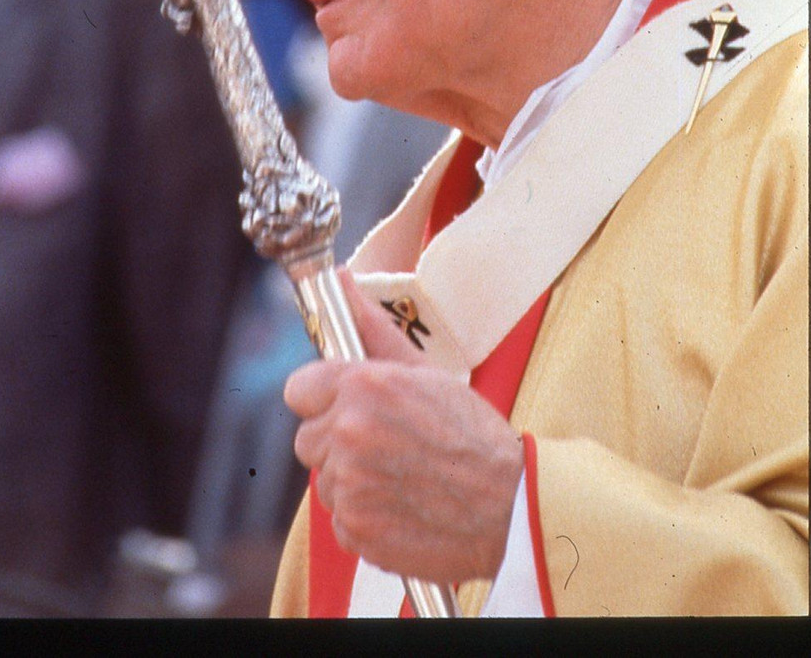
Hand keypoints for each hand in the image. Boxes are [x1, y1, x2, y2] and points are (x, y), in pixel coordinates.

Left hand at [284, 268, 523, 585]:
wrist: (511, 506)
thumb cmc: (471, 433)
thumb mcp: (424, 371)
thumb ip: (372, 328)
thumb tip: (339, 280)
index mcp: (362, 387)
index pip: (299, 389)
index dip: (322, 398)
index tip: (346, 407)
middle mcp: (348, 433)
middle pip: (308, 438)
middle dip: (337, 441)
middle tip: (384, 444)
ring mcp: (349, 486)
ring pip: (325, 480)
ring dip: (351, 481)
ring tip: (401, 476)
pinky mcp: (355, 530)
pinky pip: (340, 520)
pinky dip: (364, 518)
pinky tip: (402, 507)